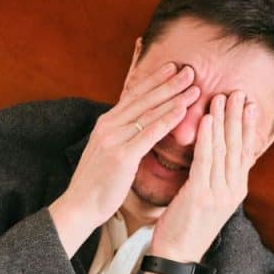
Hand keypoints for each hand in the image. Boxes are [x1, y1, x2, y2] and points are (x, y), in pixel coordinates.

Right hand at [58, 62, 200, 228]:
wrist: (79, 206)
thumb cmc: (97, 183)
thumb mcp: (106, 152)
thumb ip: (121, 136)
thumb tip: (137, 127)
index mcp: (105, 123)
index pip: (133, 96)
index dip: (154, 80)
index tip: (172, 67)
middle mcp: (108, 126)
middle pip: (143, 99)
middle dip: (168, 82)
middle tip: (190, 70)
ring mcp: (114, 139)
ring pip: (149, 112)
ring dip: (173, 97)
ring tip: (194, 86)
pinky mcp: (121, 156)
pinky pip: (149, 133)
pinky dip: (167, 119)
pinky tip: (182, 110)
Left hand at [150, 90, 260, 261]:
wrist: (178, 254)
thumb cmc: (188, 224)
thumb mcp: (210, 198)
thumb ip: (218, 176)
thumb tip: (222, 155)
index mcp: (237, 188)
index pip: (248, 151)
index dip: (249, 126)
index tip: (250, 103)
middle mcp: (233, 189)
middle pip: (240, 146)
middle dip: (240, 116)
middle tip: (240, 91)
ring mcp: (220, 193)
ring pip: (225, 149)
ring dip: (224, 120)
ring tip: (222, 97)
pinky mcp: (202, 195)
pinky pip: (206, 160)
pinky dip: (208, 138)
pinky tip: (207, 120)